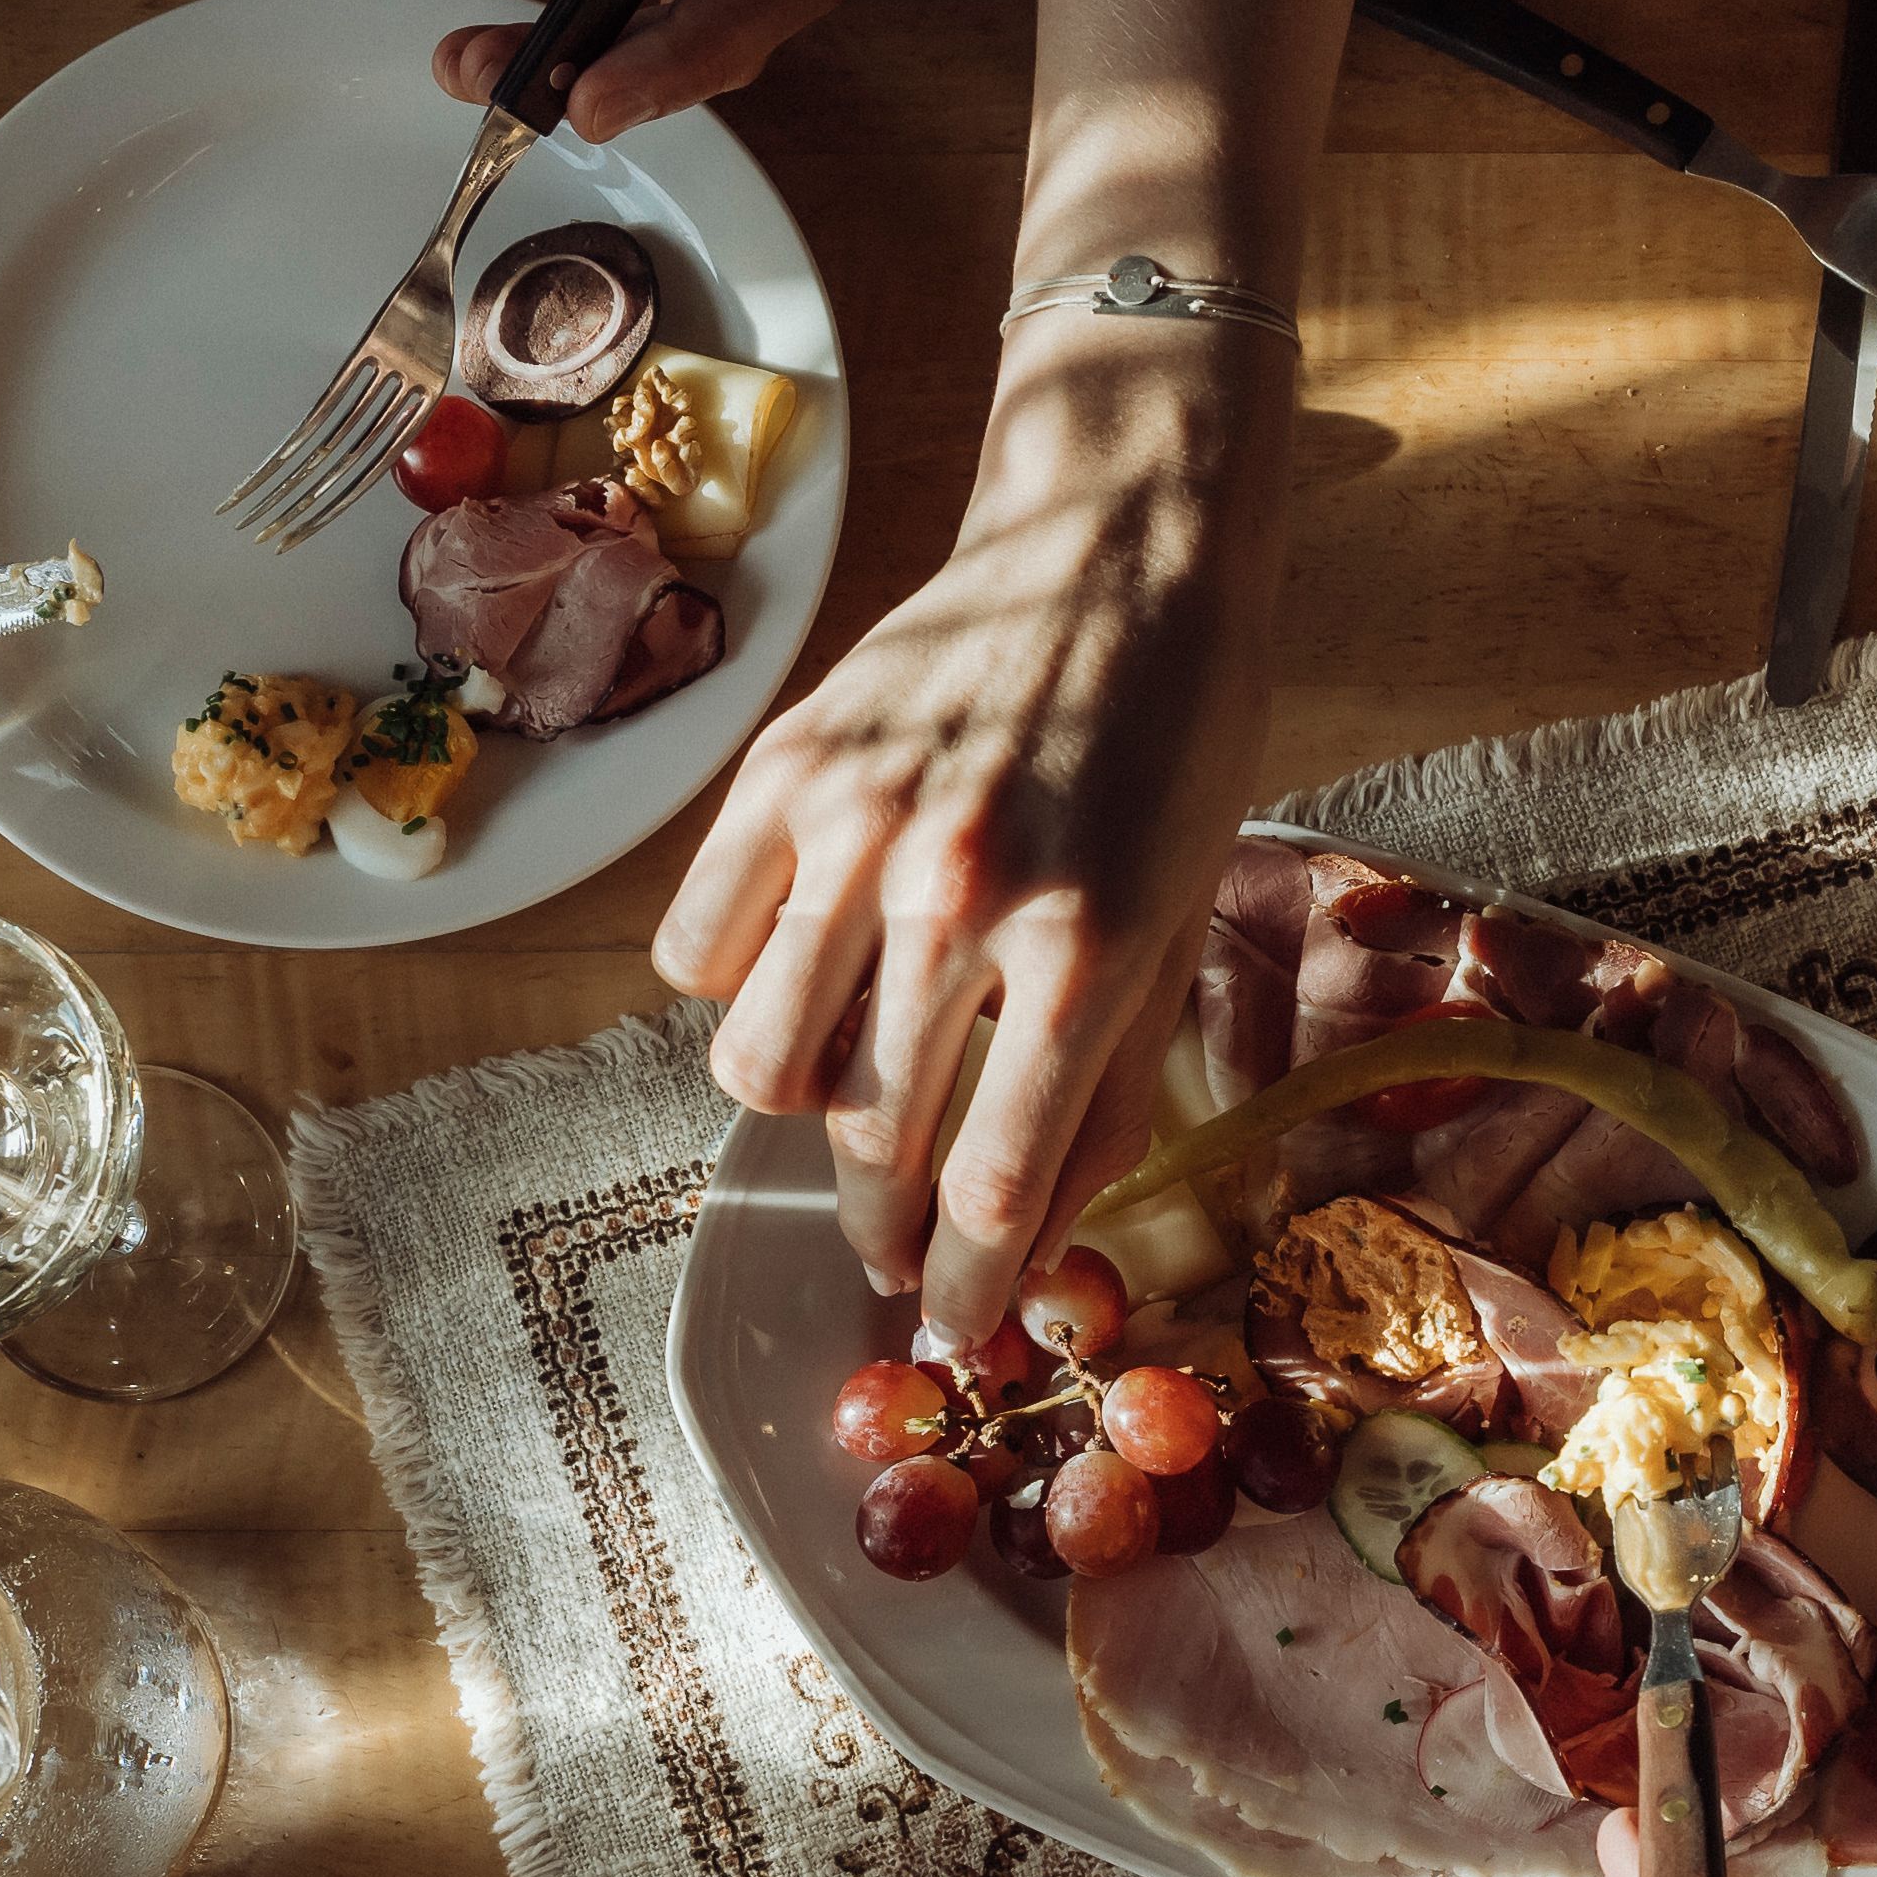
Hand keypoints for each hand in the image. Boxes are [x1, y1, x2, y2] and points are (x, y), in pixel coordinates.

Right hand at [658, 328, 1282, 1339]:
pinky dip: (734, 988)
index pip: (991, 1187)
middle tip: (898, 1243)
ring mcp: (861, 826)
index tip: (957, 1327)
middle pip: (868, 1142)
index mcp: (1091, 944)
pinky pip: (698, 950)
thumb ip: (1100, 1098)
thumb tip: (1026, 1256)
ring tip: (849, 1097)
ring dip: (801, 1117)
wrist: (1120, 550)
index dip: (964, 1289)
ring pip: (759, 1064)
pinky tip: (799, 972)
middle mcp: (966, 891)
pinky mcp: (785, 769)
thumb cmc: (1176, 753)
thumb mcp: (1179, 930)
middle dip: (881, 1229)